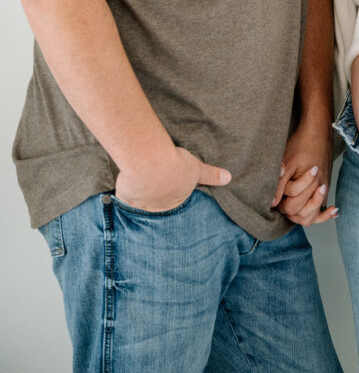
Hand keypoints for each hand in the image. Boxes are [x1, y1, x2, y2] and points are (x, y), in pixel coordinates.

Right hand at [114, 146, 230, 211]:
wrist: (150, 164)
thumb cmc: (175, 165)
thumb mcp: (197, 168)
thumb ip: (211, 175)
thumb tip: (228, 178)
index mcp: (176, 201)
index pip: (175, 202)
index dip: (172, 195)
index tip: (168, 188)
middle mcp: (158, 207)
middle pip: (156, 208)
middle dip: (156, 203)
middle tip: (153, 193)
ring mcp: (141, 205)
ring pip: (140, 207)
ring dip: (139, 202)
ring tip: (136, 195)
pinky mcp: (125, 198)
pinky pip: (122, 202)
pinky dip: (121, 201)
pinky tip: (117, 200)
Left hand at [272, 122, 337, 226]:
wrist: (318, 131)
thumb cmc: (301, 145)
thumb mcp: (287, 162)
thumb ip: (280, 184)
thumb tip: (272, 203)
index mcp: (308, 184)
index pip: (291, 207)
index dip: (279, 203)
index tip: (275, 195)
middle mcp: (318, 190)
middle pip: (301, 214)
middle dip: (288, 209)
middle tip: (280, 199)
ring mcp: (323, 189)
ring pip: (312, 216)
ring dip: (301, 215)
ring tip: (291, 208)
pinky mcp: (325, 187)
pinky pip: (324, 208)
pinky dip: (324, 215)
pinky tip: (329, 213)